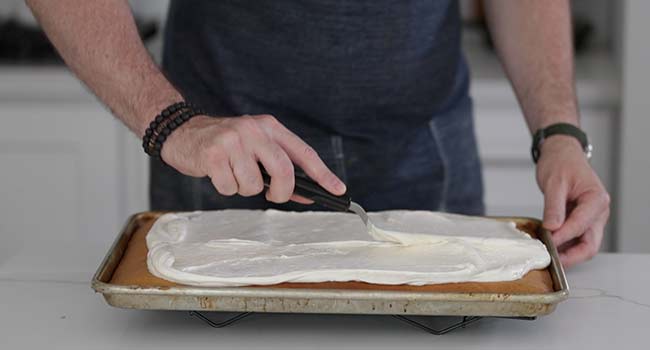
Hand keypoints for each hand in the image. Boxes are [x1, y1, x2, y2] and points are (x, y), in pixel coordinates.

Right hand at [160, 114, 346, 202]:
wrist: (182, 131)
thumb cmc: (224, 145)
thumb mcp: (255, 148)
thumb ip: (279, 168)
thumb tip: (307, 194)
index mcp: (269, 127)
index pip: (303, 153)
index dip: (323, 174)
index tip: (339, 190)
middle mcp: (254, 130)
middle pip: (284, 171)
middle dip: (282, 192)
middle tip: (274, 196)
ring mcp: (233, 141)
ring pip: (254, 185)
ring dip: (244, 189)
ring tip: (232, 174)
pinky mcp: (213, 154)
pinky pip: (230, 188)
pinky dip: (225, 188)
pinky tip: (217, 173)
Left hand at [536, 135, 609, 267]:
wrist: (562, 154)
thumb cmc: (561, 163)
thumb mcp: (554, 183)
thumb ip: (554, 207)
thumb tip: (552, 228)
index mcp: (596, 199)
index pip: (581, 225)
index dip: (563, 237)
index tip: (546, 244)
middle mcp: (598, 211)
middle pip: (590, 243)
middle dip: (571, 255)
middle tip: (551, 261)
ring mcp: (592, 217)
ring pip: (585, 244)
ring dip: (568, 253)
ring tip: (548, 256)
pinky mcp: (583, 220)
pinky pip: (577, 238)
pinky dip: (565, 245)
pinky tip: (550, 247)